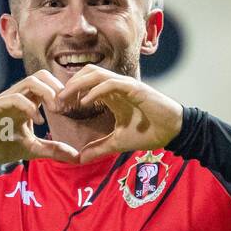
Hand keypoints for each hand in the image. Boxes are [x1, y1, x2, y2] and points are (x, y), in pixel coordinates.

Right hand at [0, 70, 78, 164]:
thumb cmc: (1, 145)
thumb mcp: (33, 149)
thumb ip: (53, 150)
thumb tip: (78, 157)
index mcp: (28, 102)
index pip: (49, 84)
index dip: (64, 92)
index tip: (73, 109)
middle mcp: (19, 96)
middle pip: (42, 75)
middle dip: (57, 88)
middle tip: (65, 108)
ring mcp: (7, 99)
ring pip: (30, 81)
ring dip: (47, 93)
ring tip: (55, 110)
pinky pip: (15, 98)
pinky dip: (29, 107)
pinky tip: (37, 122)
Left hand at [55, 65, 183, 163]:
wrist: (173, 131)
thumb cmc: (150, 132)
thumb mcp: (118, 143)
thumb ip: (99, 148)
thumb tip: (80, 158)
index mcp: (111, 95)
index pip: (85, 83)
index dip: (70, 91)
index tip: (58, 106)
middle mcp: (116, 86)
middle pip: (87, 72)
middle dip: (69, 84)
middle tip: (57, 100)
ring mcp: (125, 85)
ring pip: (96, 73)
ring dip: (78, 83)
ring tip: (67, 98)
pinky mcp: (135, 88)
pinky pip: (111, 83)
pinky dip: (96, 90)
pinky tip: (86, 102)